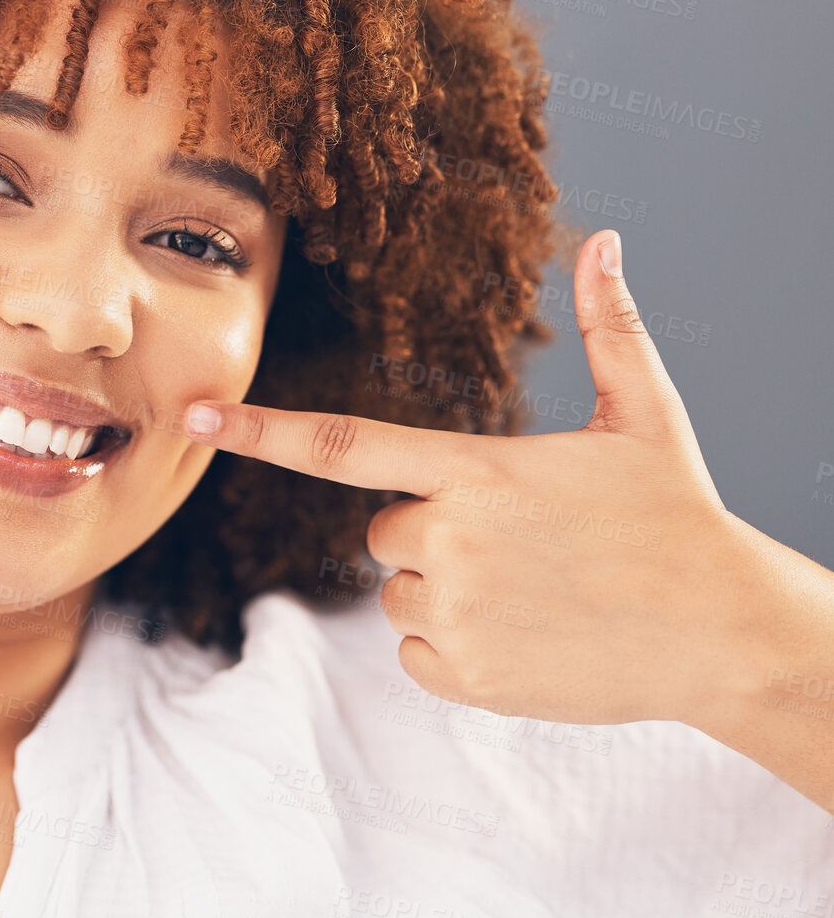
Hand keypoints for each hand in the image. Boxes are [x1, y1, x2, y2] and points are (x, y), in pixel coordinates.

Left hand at [181, 229, 775, 728]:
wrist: (725, 636)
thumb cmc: (678, 517)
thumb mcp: (645, 415)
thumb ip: (610, 327)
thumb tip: (607, 241)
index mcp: (476, 469)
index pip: (342, 445)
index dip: (260, 431)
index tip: (191, 419)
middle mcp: (451, 539)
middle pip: (384, 529)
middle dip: (433, 531)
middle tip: (519, 543)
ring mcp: (456, 613)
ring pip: (398, 592)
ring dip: (446, 590)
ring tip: (532, 591)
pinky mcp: (464, 677)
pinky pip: (414, 652)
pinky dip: (452, 648)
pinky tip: (524, 636)